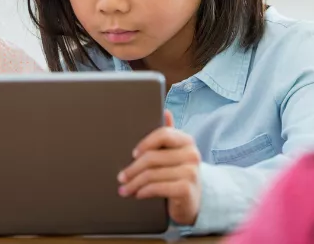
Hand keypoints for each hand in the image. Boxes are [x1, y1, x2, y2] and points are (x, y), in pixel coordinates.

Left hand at [118, 110, 201, 225]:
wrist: (192, 202)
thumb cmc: (178, 175)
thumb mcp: (173, 154)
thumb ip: (168, 135)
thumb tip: (165, 111)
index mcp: (187, 141)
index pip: (163, 134)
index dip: (145, 143)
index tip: (132, 154)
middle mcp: (192, 154)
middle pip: (153, 157)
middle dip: (132, 169)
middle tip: (120, 178)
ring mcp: (191, 172)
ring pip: (152, 174)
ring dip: (134, 183)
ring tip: (124, 189)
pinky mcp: (187, 189)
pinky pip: (158, 188)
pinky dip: (144, 191)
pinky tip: (138, 194)